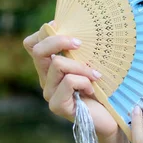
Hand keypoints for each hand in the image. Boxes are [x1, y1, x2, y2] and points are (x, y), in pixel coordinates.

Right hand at [22, 21, 119, 139]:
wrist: (110, 117)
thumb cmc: (103, 88)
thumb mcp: (91, 63)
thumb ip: (82, 50)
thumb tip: (82, 28)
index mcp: (50, 66)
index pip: (32, 44)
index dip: (44, 32)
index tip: (62, 25)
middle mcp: (46, 79)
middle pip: (38, 51)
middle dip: (59, 41)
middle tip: (80, 44)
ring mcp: (50, 93)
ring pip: (58, 65)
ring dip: (81, 66)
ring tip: (96, 75)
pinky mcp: (57, 106)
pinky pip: (68, 82)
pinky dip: (84, 81)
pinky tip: (92, 89)